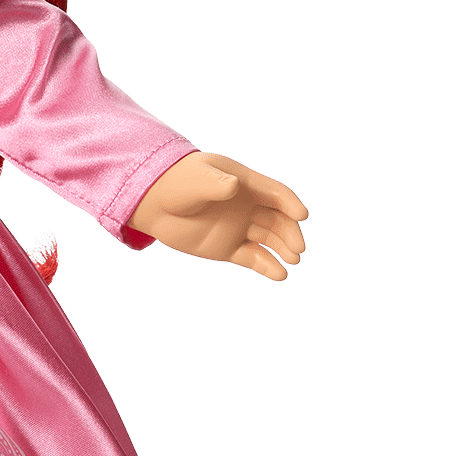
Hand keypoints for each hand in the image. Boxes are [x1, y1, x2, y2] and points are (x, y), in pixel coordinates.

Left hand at [126, 153, 308, 281]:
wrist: (153, 204)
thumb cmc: (176, 183)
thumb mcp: (196, 180)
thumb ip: (215, 184)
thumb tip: (234, 186)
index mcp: (245, 184)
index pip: (275, 194)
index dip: (289, 204)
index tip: (301, 216)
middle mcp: (247, 206)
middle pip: (277, 220)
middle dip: (289, 233)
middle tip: (297, 249)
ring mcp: (239, 228)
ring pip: (268, 240)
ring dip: (282, 250)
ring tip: (292, 262)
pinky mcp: (228, 248)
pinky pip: (252, 258)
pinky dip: (266, 266)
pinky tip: (278, 275)